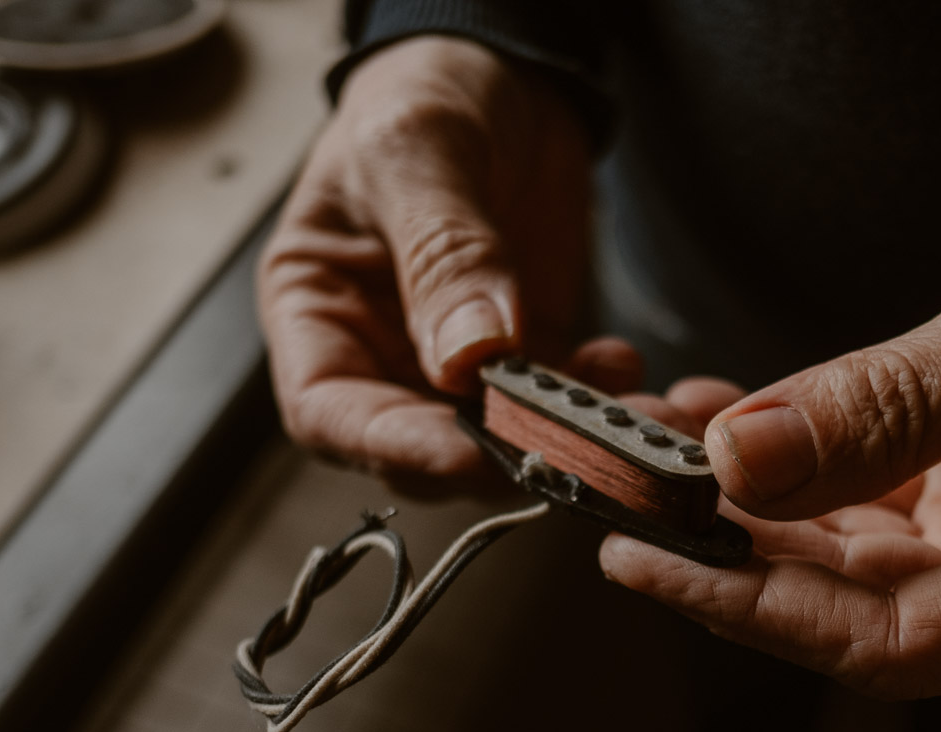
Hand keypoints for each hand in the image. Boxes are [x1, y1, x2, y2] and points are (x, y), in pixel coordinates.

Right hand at [258, 37, 635, 493]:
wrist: (503, 68)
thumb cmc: (423, 91)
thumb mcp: (418, 151)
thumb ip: (442, 252)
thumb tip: (468, 355)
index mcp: (317, 309)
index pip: (330, 414)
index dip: (393, 447)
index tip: (464, 453)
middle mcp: (380, 350)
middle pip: (421, 446)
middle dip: (496, 454)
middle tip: (565, 444)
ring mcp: (456, 360)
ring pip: (501, 437)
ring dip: (564, 441)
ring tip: (621, 415)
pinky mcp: (525, 350)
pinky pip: (558, 402)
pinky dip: (596, 403)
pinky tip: (623, 372)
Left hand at [600, 195, 940, 696]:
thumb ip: (897, 402)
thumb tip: (741, 458)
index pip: (895, 643)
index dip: (757, 610)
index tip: (646, 559)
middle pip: (853, 616)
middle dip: (726, 556)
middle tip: (615, 493)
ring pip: (844, 572)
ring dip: (741, 512)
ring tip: (649, 444)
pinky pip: (862, 522)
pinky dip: (787, 477)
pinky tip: (720, 421)